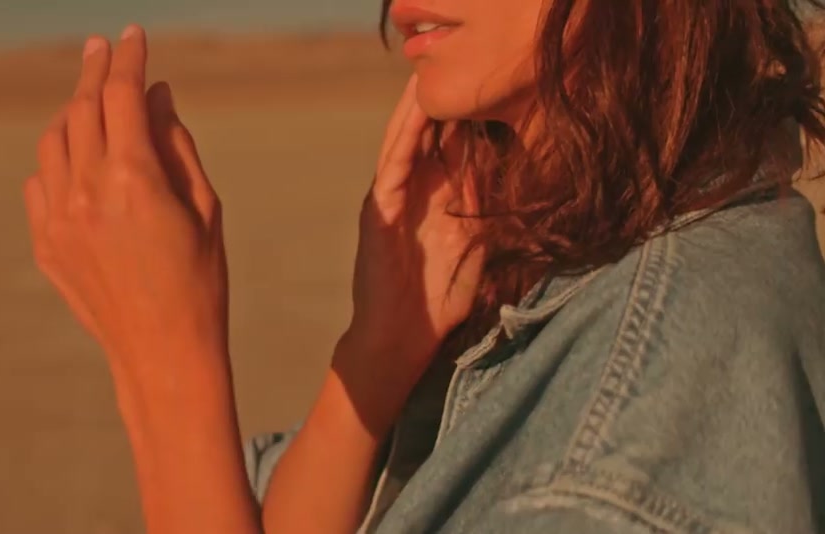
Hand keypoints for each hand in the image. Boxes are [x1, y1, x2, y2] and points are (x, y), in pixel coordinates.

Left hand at [24, 26, 226, 381]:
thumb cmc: (199, 279)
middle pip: (80, 109)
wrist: (161, 352)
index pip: (121, 95)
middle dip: (93, 72)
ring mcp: (59, 220)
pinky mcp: (45, 245)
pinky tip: (76, 161)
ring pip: (53, 141)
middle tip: (102, 49)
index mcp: (133, 179)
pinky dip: (57, 161)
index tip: (132, 36)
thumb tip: (156, 95)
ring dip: (71, 114)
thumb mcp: (203, 206)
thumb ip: (175, 143)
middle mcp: (87, 193)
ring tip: (90, 103)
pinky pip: (40, 183)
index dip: (127, 58)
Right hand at [341, 74, 482, 382]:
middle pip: (435, 132)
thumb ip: (495, 217)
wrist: (401, 342)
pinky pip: (393, 161)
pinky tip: (418, 105)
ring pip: (409, 136)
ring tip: (437, 66)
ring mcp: (394, 197)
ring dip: (422, 101)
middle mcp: (417, 191)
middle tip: (469, 56)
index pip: (461, 144)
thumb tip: (533, 188)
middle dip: (451, 96)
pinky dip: (404, 131)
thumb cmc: (440, 303)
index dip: (480, 112)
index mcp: (442, 198)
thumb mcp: (480, 251)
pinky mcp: (378, 209)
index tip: (506, 79)